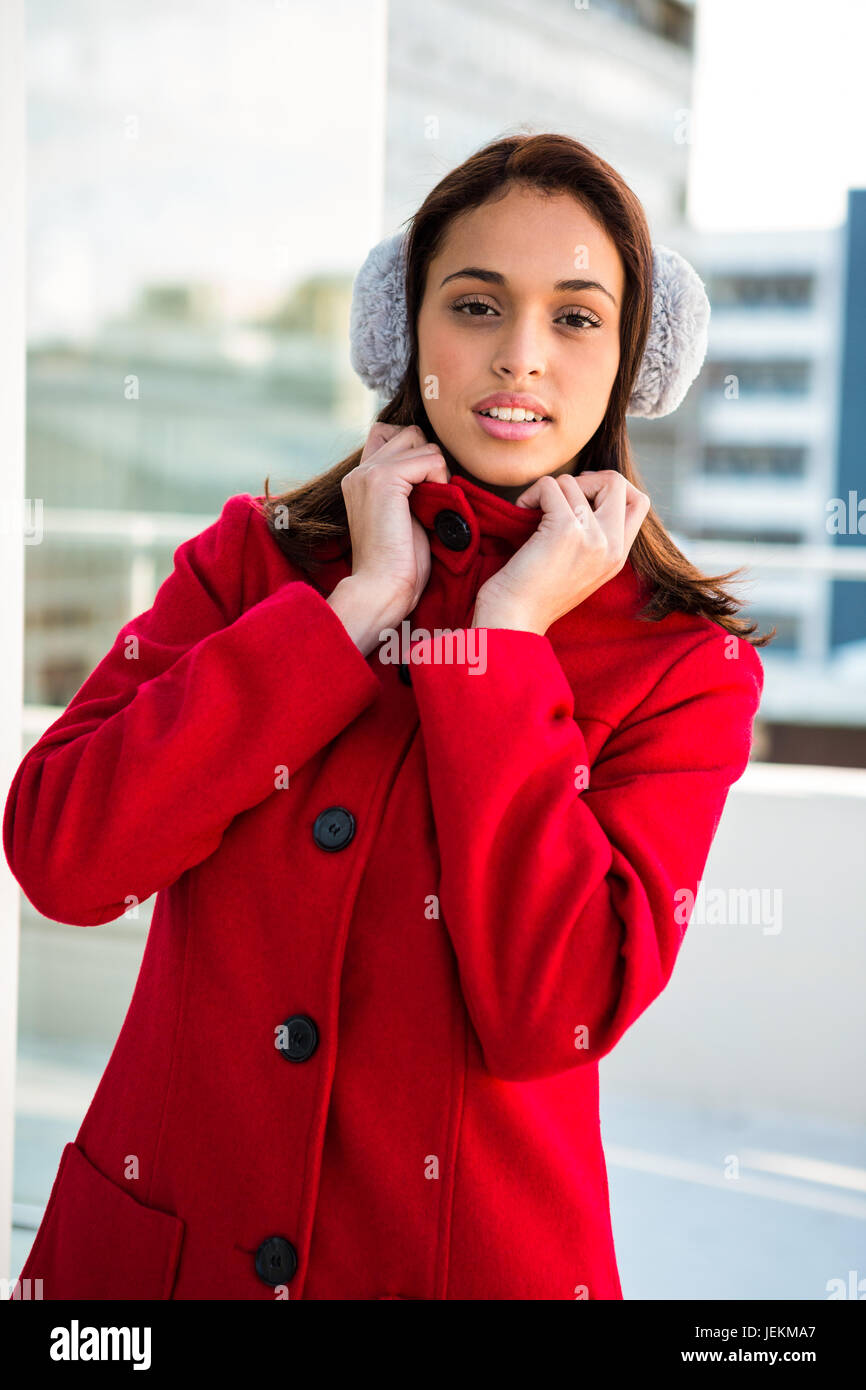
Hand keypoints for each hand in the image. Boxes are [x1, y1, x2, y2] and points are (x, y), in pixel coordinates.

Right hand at [339, 422, 449, 627]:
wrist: (382, 589)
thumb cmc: (400, 565)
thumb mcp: (405, 515)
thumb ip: (410, 487)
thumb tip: (437, 463)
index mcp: (360, 479)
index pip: (388, 434)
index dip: (415, 453)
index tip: (427, 487)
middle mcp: (359, 470)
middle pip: (410, 433)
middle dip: (429, 459)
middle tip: (432, 498)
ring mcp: (368, 472)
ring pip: (421, 441)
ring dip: (436, 470)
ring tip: (431, 505)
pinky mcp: (383, 479)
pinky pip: (430, 458)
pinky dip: (440, 479)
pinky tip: (432, 509)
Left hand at [472, 469, 650, 634]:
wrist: (513, 621)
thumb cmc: (533, 594)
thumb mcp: (578, 566)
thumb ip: (593, 536)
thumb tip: (583, 491)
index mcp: (618, 557)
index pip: (640, 501)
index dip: (609, 488)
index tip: (580, 499)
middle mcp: (611, 547)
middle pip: (617, 482)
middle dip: (584, 478)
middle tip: (558, 499)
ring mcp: (593, 538)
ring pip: (574, 482)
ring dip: (547, 491)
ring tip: (532, 514)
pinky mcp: (566, 529)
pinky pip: (551, 485)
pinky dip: (532, 493)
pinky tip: (521, 512)